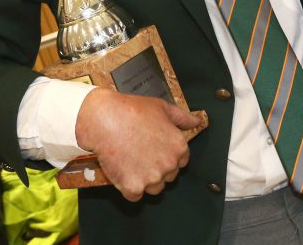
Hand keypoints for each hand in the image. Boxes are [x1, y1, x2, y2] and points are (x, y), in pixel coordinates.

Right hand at [74, 88, 200, 200]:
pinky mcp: (133, 188)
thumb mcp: (163, 108)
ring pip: (154, 188)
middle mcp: (169, 166)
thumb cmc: (133, 111)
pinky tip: (123, 171)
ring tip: (132, 162)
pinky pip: (135, 196)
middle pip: (168, 176)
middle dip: (157, 168)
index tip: (155, 150)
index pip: (181, 161)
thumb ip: (183, 118)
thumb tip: (196, 121)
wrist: (105, 119)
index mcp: (179, 148)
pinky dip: (129, 188)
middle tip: (141, 154)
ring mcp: (152, 179)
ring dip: (145, 180)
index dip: (167, 155)